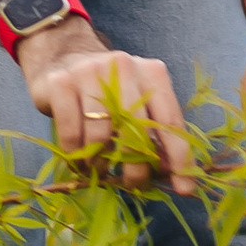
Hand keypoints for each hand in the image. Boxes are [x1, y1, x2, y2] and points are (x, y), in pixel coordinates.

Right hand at [16, 17, 198, 191]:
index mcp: (151, 72)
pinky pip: (71, 132)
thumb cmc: (108, 91)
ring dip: (101, 163)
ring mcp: (90, 72)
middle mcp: (123, 66)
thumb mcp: (137, 104)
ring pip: (101, 134)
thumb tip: (171, 173)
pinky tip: (78, 163)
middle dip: (137, 167)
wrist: (62, 56)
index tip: (185, 189)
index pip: (170, 120)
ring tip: (99, 171)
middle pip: (137, 130)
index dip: (179, 158)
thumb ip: (155, 133)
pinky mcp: (61, 82)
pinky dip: (76, 156)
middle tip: (133, 186)